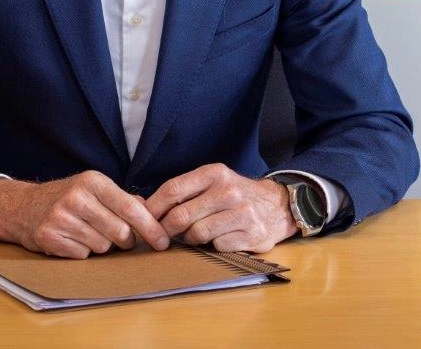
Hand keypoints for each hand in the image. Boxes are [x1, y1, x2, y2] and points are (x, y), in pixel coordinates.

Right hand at [0, 171, 169, 258]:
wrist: (22, 207)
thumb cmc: (67, 197)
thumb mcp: (94, 188)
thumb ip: (123, 199)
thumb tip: (154, 211)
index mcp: (93, 181)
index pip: (130, 208)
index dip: (150, 227)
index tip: (163, 241)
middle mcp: (77, 197)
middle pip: (120, 232)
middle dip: (125, 240)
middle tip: (118, 237)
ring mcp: (60, 218)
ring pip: (103, 247)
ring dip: (102, 246)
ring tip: (88, 232)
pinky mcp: (49, 238)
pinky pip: (83, 255)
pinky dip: (83, 252)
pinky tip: (72, 240)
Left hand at [144, 163, 296, 252]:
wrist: (277, 206)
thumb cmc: (236, 196)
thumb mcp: (214, 183)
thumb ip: (185, 192)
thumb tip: (146, 207)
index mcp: (214, 173)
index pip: (173, 189)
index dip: (153, 208)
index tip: (143, 220)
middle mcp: (227, 190)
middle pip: (181, 216)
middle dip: (166, 230)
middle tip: (162, 238)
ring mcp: (241, 212)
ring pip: (197, 234)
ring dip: (191, 239)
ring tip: (197, 236)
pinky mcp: (250, 233)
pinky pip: (217, 246)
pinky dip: (214, 246)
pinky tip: (221, 239)